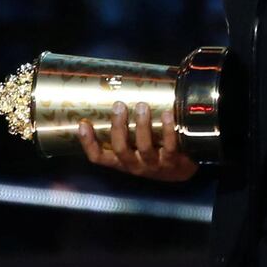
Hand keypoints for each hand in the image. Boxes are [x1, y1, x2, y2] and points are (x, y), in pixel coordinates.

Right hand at [77, 101, 198, 181]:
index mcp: (122, 162)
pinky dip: (168, 130)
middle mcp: (135, 166)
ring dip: (142, 126)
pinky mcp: (174, 162)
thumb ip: (126, 129)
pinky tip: (167, 114)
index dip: (88, 143)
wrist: (183, 170)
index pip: (98, 158)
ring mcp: (154, 166)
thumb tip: (116, 96)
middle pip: (120, 149)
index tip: (82, 123)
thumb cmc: (154, 152)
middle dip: (118, 127)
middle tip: (119, 106)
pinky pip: (169, 146)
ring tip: (142, 106)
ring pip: (144, 148)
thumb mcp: (136, 146)